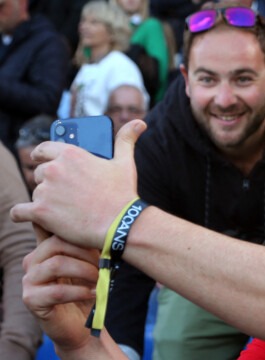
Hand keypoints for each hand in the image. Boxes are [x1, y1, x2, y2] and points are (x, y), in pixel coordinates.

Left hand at [11, 120, 145, 249]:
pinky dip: (23, 215)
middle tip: (65, 194)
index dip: (41, 155)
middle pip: (41, 173)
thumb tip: (139, 122)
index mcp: (72, 154)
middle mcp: (55, 169)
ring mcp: (46, 190)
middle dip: (50, 183)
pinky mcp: (40, 211)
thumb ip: (126, 140)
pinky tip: (33, 218)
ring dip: (44, 200)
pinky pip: (19, 212)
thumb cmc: (123, 194)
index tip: (40, 159)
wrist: (120, 224)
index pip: (44, 149)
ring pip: (36, 193)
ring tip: (63, 210)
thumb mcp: (125, 163)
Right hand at [22, 236, 99, 352]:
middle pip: (57, 243)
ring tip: (99, 280)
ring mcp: (29, 280)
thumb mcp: (91, 264)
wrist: (82, 325)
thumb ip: (90, 247)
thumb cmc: (87, 290)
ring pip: (57, 264)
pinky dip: (79, 292)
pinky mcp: (31, 300)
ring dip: (85, 271)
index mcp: (46, 249)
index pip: (53, 228)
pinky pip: (56, 291)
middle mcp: (33, 261)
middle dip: (86, 253)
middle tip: (104, 265)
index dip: (76, 231)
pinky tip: (91, 294)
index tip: (99, 239)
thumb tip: (107, 230)